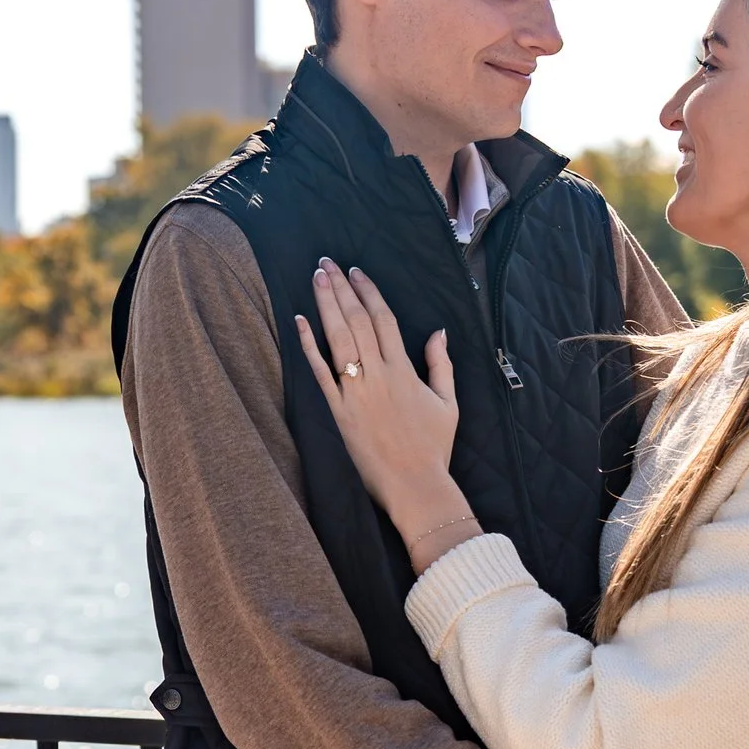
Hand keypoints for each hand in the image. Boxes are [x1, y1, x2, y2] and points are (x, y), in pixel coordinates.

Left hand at [294, 260, 474, 566]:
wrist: (415, 485)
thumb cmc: (433, 446)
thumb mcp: (449, 402)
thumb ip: (441, 364)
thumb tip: (437, 332)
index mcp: (404, 370)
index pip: (383, 319)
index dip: (368, 291)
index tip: (355, 271)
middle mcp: (378, 375)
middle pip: (357, 320)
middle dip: (341, 288)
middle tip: (326, 263)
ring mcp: (355, 392)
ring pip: (338, 338)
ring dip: (326, 305)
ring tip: (316, 278)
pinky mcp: (339, 411)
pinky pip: (320, 372)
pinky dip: (309, 345)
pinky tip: (300, 321)